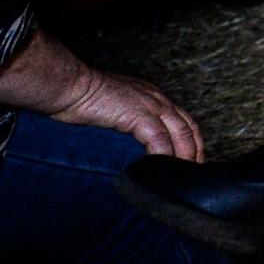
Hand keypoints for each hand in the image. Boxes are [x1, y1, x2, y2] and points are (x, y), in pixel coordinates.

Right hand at [49, 68, 202, 160]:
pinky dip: (164, 156)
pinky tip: (161, 171)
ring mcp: (151, 105)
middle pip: (189, 128)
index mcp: (153, 98)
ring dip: (184, 158)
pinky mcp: (140, 114)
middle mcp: (158, 100)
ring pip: (181, 134)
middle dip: (194, 153)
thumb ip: (128, 125)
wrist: (69, 85)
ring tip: (182, 178)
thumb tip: (129, 148)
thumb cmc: (82, 99)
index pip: (183, 121)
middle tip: (193, 175)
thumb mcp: (114, 111)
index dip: (191, 142)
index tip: (190, 161)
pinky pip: (160, 140)